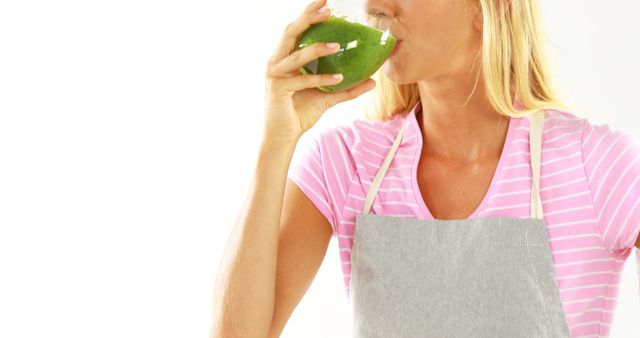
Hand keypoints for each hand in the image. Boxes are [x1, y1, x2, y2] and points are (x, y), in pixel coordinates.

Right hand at [263, 0, 376, 141]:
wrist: (283, 137)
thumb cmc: (300, 113)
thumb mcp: (327, 97)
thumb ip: (347, 88)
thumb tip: (372, 81)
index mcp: (285, 58)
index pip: (296, 30)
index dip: (309, 14)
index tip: (325, 2)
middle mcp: (277, 62)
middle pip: (291, 33)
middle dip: (309, 18)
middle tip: (328, 9)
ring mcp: (275, 75)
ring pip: (296, 55)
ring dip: (316, 48)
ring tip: (337, 45)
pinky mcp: (278, 89)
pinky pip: (303, 80)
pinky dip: (321, 78)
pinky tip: (339, 77)